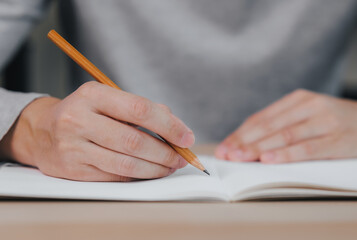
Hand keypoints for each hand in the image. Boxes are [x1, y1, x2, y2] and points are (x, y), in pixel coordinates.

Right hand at [0, 81, 193, 180]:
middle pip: (135, 140)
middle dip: (165, 152)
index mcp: (92, 94)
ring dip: (155, 168)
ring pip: (126, 164)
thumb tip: (177, 128)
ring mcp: (73, 146)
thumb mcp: (108, 100)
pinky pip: (114, 176)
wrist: (41, 131)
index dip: (169, 125)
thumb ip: (142, 109)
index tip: (186, 137)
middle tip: (181, 157)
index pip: (139, 109)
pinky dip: (138, 176)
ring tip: (169, 167)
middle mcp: (79, 119)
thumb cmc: (86, 113)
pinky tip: (149, 172)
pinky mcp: (72, 169)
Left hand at [215, 89, 356, 162]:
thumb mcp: (310, 114)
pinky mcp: (338, 138)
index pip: (262, 118)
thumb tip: (251, 143)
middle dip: (244, 141)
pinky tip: (270, 159)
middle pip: (269, 126)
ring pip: (285, 135)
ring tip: (240, 157)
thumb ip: (286, 124)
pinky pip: (307, 147)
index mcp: (298, 99)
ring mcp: (324, 121)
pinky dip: (286, 154)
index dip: (240, 133)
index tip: (224, 146)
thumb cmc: (339, 121)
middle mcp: (309, 105)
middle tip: (226, 154)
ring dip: (259, 148)